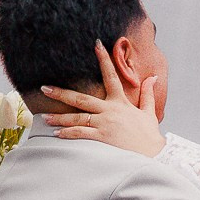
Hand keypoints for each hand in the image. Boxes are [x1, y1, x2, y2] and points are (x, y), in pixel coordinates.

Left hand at [39, 41, 165, 155]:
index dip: (104, 59)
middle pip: (81, 99)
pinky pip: (80, 134)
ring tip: (45, 117)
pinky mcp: (102, 138)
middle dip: (61, 93)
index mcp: (120, 102)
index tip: (96, 44)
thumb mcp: (149, 112)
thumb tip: (153, 77)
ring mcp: (104, 124)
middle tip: (44, 88)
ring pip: (76, 118)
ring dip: (59, 117)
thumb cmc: (149, 136)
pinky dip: (68, 133)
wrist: (154, 154)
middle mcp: (109, 110)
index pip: (111, 76)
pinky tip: (57, 133)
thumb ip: (148, 93)